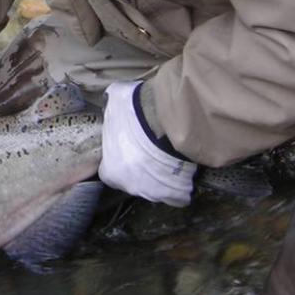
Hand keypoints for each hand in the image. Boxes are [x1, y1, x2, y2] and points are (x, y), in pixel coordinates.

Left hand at [99, 81, 196, 206]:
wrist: (168, 121)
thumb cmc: (136, 111)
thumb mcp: (115, 101)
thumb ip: (111, 107)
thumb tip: (111, 99)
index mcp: (111, 171)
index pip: (111, 172)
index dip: (119, 160)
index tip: (129, 148)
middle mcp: (130, 187)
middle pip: (134, 181)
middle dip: (141, 169)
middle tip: (151, 150)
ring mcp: (154, 194)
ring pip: (157, 188)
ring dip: (161, 176)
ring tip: (169, 156)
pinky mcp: (177, 195)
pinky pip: (178, 194)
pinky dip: (182, 184)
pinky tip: (184, 166)